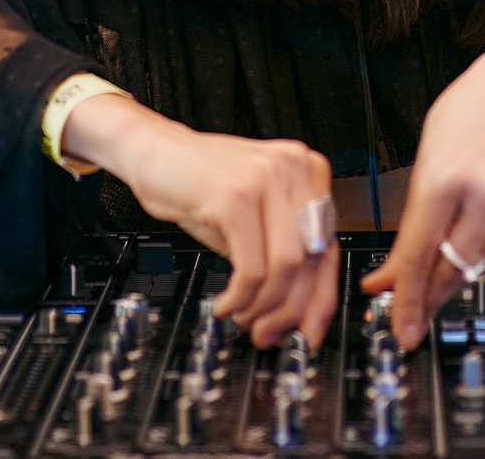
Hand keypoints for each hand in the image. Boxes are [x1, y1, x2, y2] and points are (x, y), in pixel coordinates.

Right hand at [77, 99, 337, 347]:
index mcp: (308, 172)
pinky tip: (227, 303)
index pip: (330, 248)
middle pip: (314, 260)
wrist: (155, 151)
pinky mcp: (236, 196)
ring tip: (244, 317)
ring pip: (287, 266)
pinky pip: (251, 267)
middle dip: (291, 310)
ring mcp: (267, 179)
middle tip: (270, 333)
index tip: (310, 331)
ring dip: (265, 306)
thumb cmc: (200, 184)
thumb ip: (280, 254)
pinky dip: (241, 297)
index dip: (321, 300)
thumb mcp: (252, 218)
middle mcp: (295, 169)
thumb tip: (298, 310)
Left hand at [359, 44, 484, 350]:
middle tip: (409, 316)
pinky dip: (481, 254)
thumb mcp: (424, 160)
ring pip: (477, 267)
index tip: (400, 327)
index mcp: (445, 178)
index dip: (406, 298)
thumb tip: (392, 275)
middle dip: (427, 299)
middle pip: (450, 271)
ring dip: (452, 280)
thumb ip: (409, 222)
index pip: (419, 254)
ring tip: (434, 279)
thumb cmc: (467, 115)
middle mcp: (484, 194)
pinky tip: (472, 239)